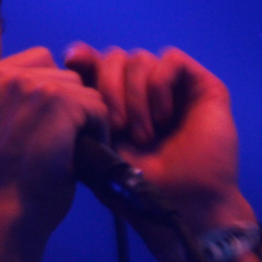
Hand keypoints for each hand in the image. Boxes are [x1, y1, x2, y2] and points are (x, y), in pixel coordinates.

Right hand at [0, 46, 108, 238]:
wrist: (2, 215)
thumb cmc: (0, 184)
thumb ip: (9, 100)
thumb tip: (50, 82)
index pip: (34, 65)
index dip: (47, 98)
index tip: (37, 132)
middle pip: (60, 73)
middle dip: (65, 107)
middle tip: (53, 144)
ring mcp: (28, 84)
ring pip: (80, 89)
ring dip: (81, 120)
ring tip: (65, 152)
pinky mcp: (57, 99)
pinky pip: (97, 106)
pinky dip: (98, 133)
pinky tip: (78, 157)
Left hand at [63, 44, 253, 233]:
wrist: (183, 205)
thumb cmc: (140, 188)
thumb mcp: (96, 153)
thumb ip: (80, 119)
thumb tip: (61, 84)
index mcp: (115, 103)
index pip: (93, 62)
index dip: (82, 57)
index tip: (70, 63)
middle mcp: (142, 91)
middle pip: (113, 57)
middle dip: (108, 87)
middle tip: (117, 126)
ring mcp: (172, 87)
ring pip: (139, 58)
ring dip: (135, 96)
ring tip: (144, 135)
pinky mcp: (200, 86)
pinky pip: (170, 59)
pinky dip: (160, 83)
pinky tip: (163, 116)